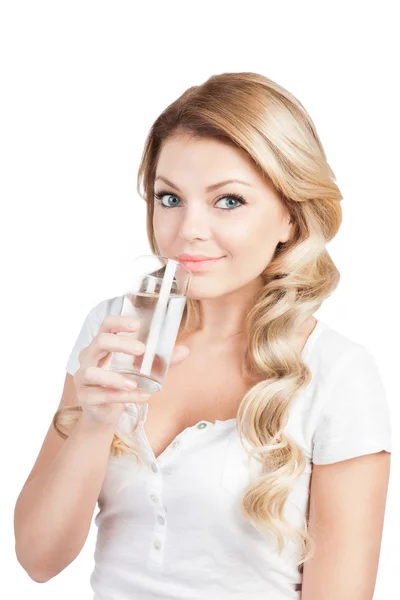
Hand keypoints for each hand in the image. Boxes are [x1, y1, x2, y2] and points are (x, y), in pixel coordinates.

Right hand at [73, 315, 189, 425]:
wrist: (103, 413)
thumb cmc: (121, 383)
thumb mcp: (140, 370)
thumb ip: (161, 360)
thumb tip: (185, 350)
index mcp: (102, 346)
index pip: (106, 326)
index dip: (119, 322)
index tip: (137, 324)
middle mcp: (89, 358)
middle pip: (99, 342)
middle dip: (120, 343)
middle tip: (141, 349)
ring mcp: (83, 378)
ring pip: (93, 373)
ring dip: (114, 378)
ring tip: (134, 382)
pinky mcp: (85, 397)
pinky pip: (103, 396)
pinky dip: (124, 397)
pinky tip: (142, 396)